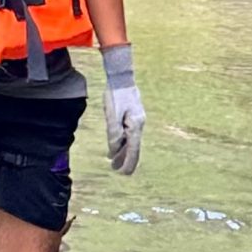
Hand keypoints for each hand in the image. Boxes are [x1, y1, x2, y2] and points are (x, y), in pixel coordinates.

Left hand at [101, 44, 143, 175]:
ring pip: (131, 140)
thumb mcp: (112, 115)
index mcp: (135, 126)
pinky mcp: (133, 116)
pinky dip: (123, 141)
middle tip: (117, 171)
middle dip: (126, 159)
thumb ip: (114, 133)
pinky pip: (129, 133)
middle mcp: (139, 124)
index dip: (128, 163)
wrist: (121, 76)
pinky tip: (117, 145)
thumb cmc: (115, 95)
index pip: (133, 150)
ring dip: (123, 151)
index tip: (124, 174)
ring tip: (114, 162)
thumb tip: (114, 150)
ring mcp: (137, 120)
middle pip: (134, 147)